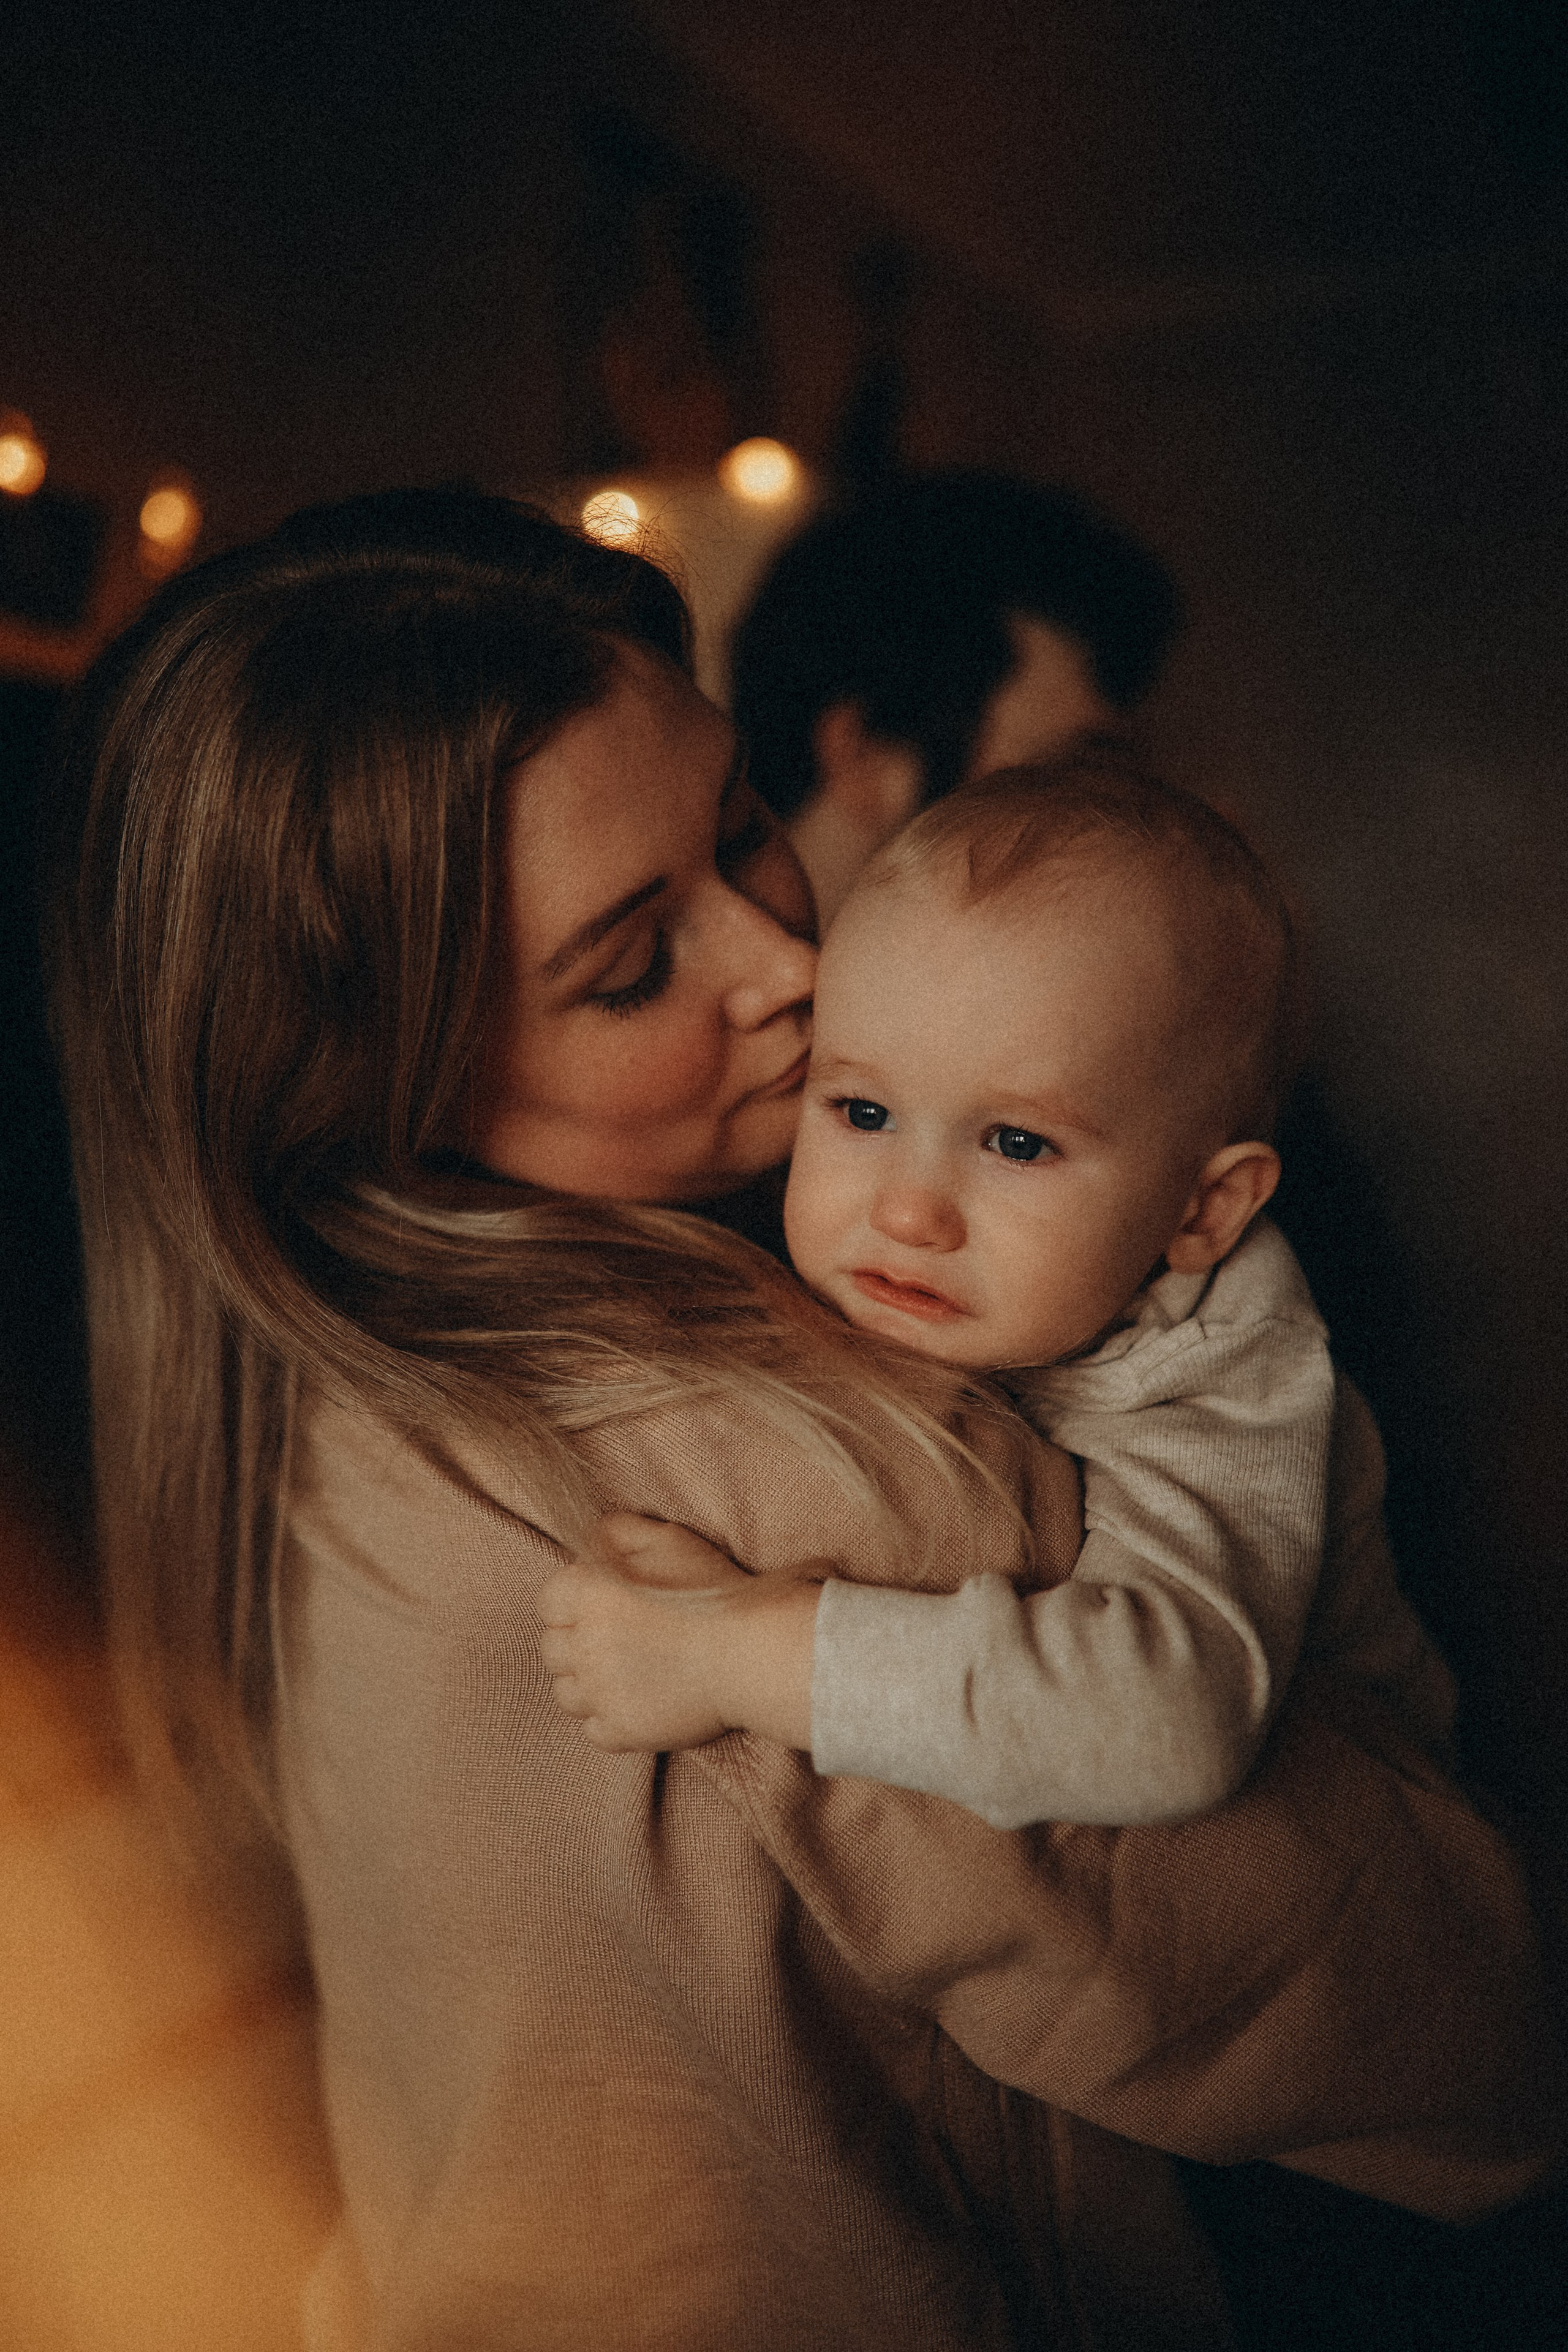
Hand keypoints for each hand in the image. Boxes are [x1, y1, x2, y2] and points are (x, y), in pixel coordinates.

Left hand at [539, 1513, 818, 1753]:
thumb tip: (590, 1540)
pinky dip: (608, 1718)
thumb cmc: (712, 1592)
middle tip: (616, 1638)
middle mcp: (584, 1646)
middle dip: (576, 1641)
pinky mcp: (620, 1731)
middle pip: (552, 1648)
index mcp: (589, 1595)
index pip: (548, 1602)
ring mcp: (600, 1694)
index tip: (600, 1604)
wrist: (751, 1654)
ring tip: (624, 1671)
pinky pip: (593, 1729)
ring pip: (566, 1692)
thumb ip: (619, 1531)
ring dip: (587, 1682)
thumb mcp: (668, 1540)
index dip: (573, 1601)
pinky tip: (637, 1701)